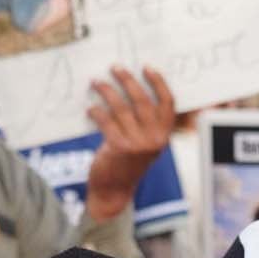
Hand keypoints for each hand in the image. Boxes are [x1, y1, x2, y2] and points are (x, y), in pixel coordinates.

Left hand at [85, 66, 175, 221]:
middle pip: (143, 100)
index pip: (168, 103)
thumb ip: (145, 122)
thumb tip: (128, 86)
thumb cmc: (128, 162)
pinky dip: (97, 112)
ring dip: (107, 91)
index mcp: (164, 135)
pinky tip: (90, 108)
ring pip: (122, 108)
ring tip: (96, 82)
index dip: (159, 83)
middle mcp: (154, 139)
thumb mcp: (145, 143)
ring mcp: (138, 144)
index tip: (146, 67)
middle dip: (128, 80)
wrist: (114, 190)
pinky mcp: (119, 148)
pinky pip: (106, 121)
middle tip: (115, 68)